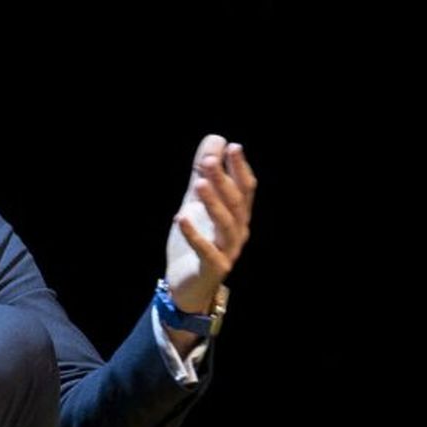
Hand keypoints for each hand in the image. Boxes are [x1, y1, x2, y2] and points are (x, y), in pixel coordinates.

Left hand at [164, 135, 256, 313]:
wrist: (187, 287)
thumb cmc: (196, 242)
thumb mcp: (197, 204)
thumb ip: (204, 174)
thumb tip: (214, 139)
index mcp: (238, 216)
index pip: (245, 189)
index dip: (239, 168)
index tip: (232, 147)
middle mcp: (238, 232)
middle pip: (235, 203)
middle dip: (223, 180)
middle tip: (207, 160)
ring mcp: (228, 251)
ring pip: (226, 225)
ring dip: (213, 203)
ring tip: (200, 184)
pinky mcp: (213, 269)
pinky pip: (206, 251)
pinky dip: (195, 235)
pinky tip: (181, 218)